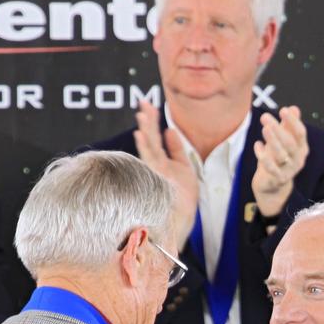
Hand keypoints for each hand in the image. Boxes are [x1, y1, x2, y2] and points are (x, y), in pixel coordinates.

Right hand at [132, 100, 198, 250]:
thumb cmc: (182, 198)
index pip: (154, 138)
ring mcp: (155, 173)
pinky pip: (150, 162)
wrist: (182, 221)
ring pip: (148, 148)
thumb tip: (170, 130)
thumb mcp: (183, 168)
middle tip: (143, 103)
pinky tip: (141, 135)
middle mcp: (155, 166)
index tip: (148, 104)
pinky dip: (145, 147)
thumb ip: (176, 149)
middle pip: (150, 140)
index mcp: (161, 162)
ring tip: (142, 115)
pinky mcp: (157, 181)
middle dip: (147, 121)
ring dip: (145, 130)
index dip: (151, 121)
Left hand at [251, 106, 308, 218]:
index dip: (293, 122)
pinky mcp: (278, 179)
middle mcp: (298, 159)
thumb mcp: (283, 141)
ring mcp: (289, 170)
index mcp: (301, 148)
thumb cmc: (277, 159)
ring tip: (264, 128)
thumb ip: (288, 125)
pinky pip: (271, 167)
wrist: (273, 185)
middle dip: (278, 129)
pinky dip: (263, 156)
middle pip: (290, 143)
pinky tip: (258, 145)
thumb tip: (293, 108)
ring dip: (272, 141)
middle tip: (265, 116)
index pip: (300, 133)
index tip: (283, 110)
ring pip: (281, 154)